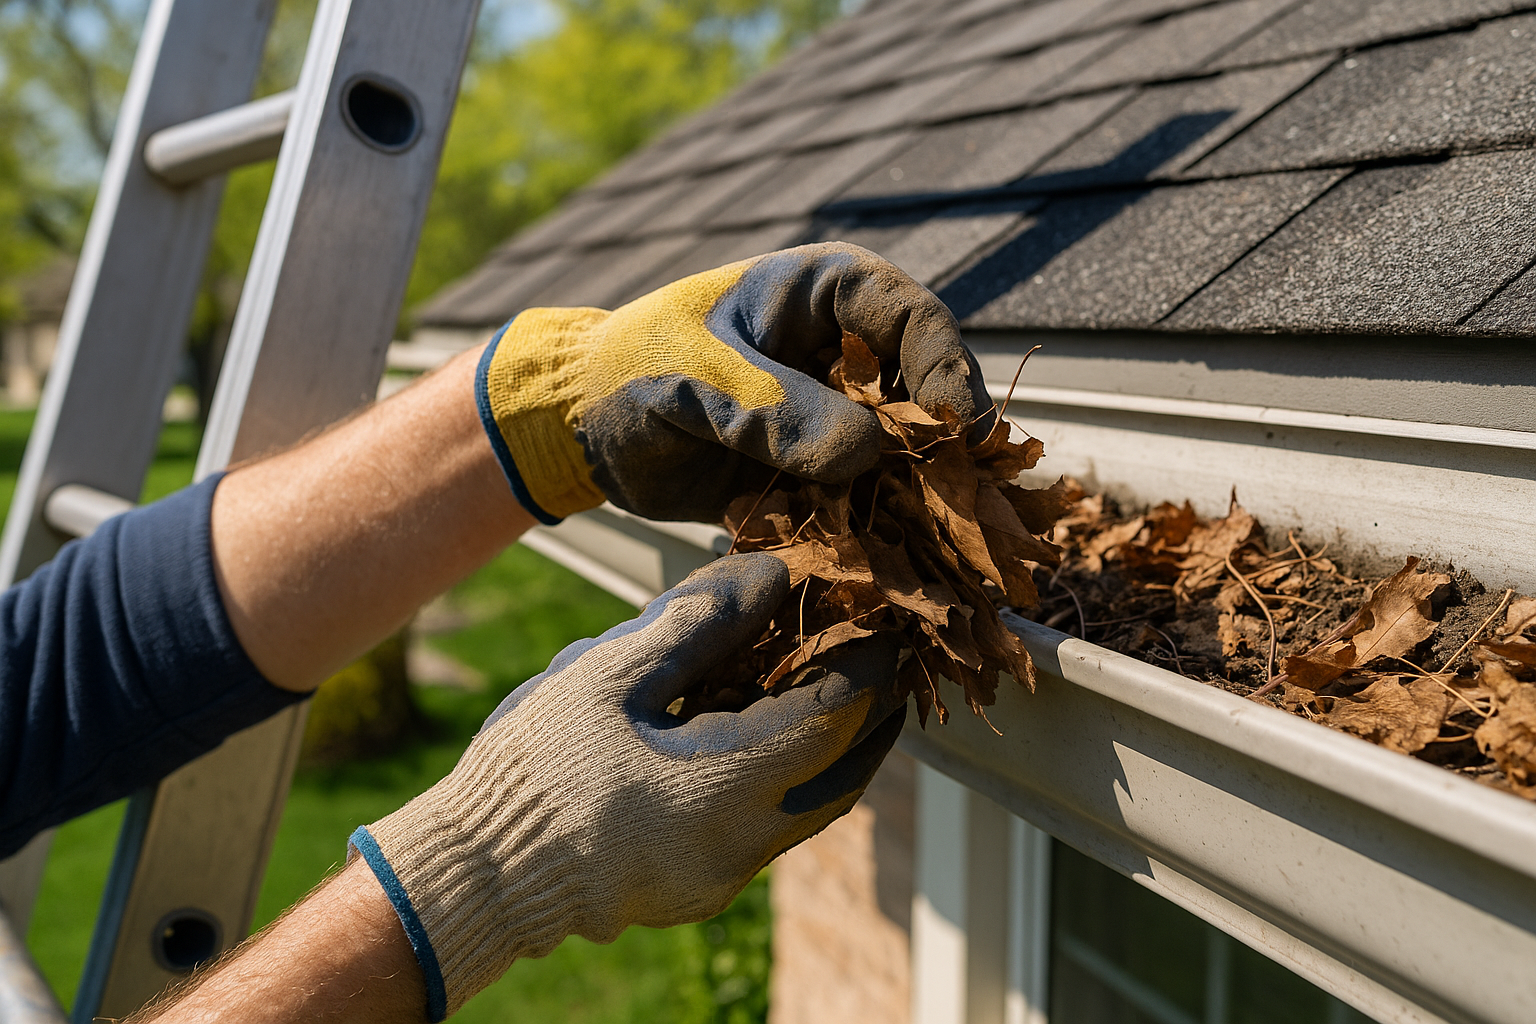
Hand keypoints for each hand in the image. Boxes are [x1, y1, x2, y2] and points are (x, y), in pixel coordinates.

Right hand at [350, 553, 906, 1020]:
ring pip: (814, 805)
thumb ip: (698, 624)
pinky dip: (784, 774)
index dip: (867, 662)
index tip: (875, 617)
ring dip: (829, 745)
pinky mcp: (701, 889)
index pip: (837, 717)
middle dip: (869, 709)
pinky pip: (772, 827)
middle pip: (847, 771)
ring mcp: (725, 877)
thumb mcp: (607, 675)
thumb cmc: (531, 770)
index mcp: (725, 788)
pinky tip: (755, 730)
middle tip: (874, 651)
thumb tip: (772, 579)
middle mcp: (742, 845)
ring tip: (816, 681)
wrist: (475, 876)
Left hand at [476, 241, 992, 521]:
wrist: (586, 428)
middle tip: (954, 505)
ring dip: (920, 497)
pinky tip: (883, 560)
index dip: (948, 373)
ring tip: (927, 542)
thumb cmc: (633, 371)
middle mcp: (848, 351)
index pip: (915, 320)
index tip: (955, 436)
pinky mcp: (824, 471)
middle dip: (945, 448)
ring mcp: (840, 415)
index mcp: (826, 294)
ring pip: (910, 453)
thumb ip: (774, 409)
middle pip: (931, 392)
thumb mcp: (695, 379)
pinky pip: (872, 498)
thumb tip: (868, 454)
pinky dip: (879, 528)